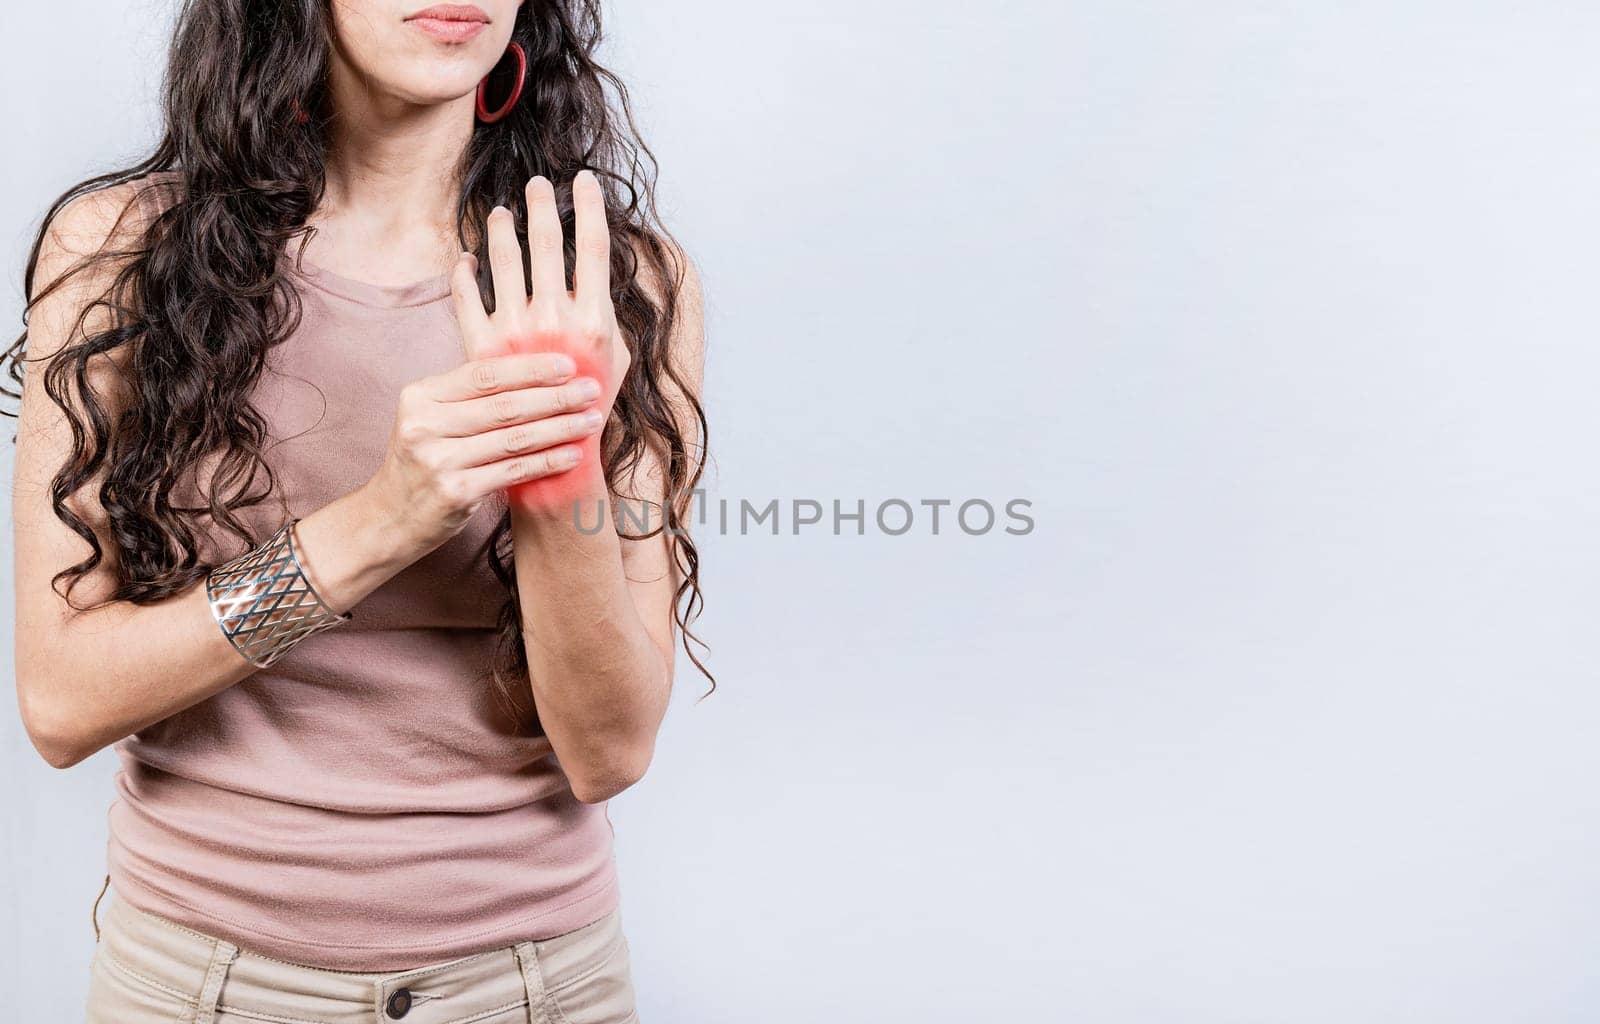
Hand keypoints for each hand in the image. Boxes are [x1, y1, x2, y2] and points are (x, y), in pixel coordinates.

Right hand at [363, 350, 607, 553]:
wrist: (390, 517)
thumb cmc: (424, 461)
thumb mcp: (432, 418)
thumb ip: (470, 395)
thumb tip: (536, 367)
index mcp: (420, 396)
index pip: (484, 373)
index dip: (530, 367)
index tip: (569, 364)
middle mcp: (424, 425)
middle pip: (504, 405)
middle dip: (555, 396)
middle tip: (592, 390)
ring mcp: (438, 460)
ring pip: (514, 438)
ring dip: (560, 428)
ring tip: (591, 420)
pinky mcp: (455, 492)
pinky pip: (513, 471)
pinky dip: (548, 461)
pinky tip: (574, 454)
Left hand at [451, 170, 630, 511]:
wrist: (554, 453)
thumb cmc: (592, 403)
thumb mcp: (616, 357)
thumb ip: (606, 313)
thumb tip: (599, 272)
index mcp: (594, 320)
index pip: (594, 247)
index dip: (591, 208)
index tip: (584, 180)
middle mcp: (555, 319)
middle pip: (548, 243)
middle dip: (542, 206)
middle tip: (536, 184)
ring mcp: (516, 330)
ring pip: (505, 260)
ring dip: (502, 230)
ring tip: (499, 214)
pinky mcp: (483, 344)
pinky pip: (467, 294)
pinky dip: (465, 271)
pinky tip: (467, 259)